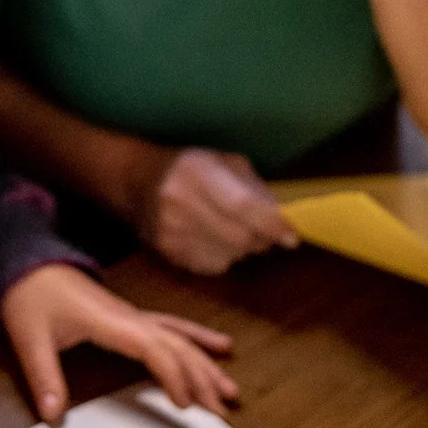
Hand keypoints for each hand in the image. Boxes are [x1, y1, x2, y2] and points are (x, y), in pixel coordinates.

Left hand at [0, 263, 239, 425]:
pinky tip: (220, 346)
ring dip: (206, 363)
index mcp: (110, 321)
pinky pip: (172, 328)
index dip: (173, 375)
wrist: (28, 263)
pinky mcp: (130, 317)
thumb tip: (53, 414)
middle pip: (176, 345)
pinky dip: (197, 338)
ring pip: (180, 338)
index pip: (153, 348)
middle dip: (202, 377)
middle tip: (221, 408)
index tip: (185, 403)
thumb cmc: (30, 296)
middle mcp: (129, 317)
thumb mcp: (30, 338)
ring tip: (229, 389)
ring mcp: (133, 315)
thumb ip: (43, 377)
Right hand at [125, 146, 298, 276]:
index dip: (272, 224)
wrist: (136, 182)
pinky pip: (214, 265)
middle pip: (240, 237)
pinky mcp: (169, 253)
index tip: (291, 236)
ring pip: (231, 255)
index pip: (243, 206)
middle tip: (267, 231)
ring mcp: (172, 231)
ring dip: (243, 247)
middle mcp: (181, 201)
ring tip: (232, 227)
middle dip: (262, 238)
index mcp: (198, 171)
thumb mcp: (222, 161)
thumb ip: (255, 188)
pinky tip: (212, 237)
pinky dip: (224, 256)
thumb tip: (283, 218)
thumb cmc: (189, 168)